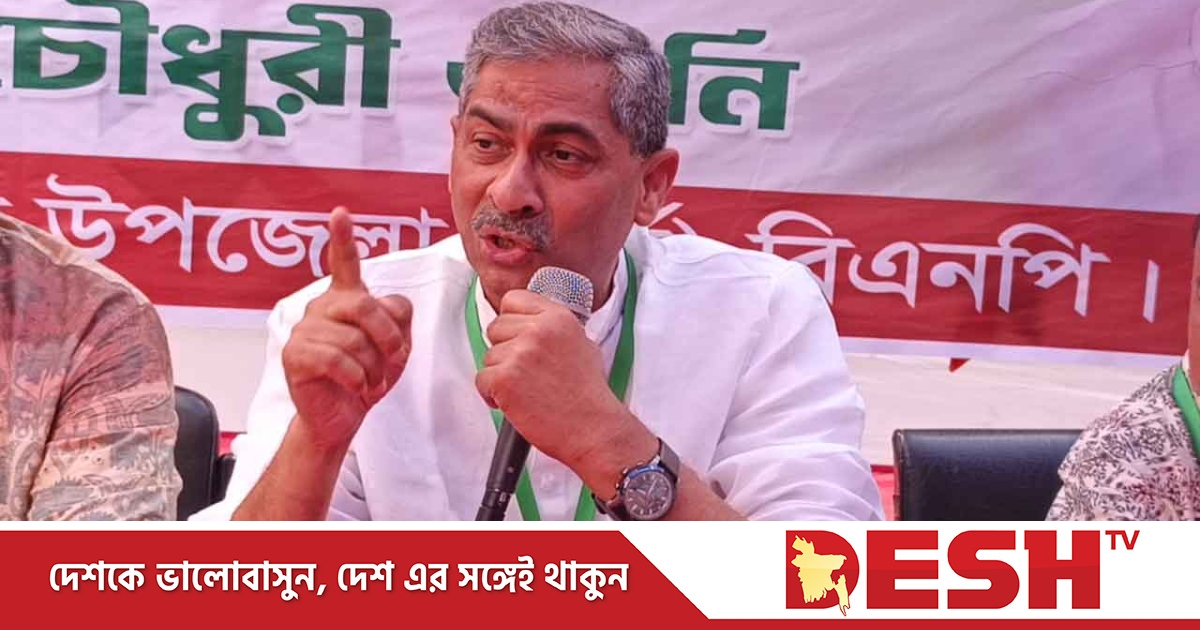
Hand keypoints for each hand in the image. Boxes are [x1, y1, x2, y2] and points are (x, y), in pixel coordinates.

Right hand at [281, 207, 412, 451]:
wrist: (341, 417)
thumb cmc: (366, 378)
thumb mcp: (395, 347)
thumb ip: (397, 318)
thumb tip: (387, 307)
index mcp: (345, 300)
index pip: (344, 264)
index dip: (343, 238)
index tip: (340, 213)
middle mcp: (321, 307)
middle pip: (365, 306)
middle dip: (389, 337)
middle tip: (396, 359)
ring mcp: (305, 329)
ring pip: (354, 339)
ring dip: (374, 367)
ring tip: (370, 380)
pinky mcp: (295, 355)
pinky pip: (338, 361)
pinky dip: (357, 379)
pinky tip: (356, 387)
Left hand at [474, 290, 652, 478]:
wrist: (593, 429)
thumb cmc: (588, 395)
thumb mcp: (582, 345)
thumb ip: (553, 328)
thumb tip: (531, 322)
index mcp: (557, 317)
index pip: (513, 300)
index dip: (512, 321)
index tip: (517, 337)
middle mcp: (538, 330)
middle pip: (496, 327)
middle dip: (505, 350)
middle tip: (526, 372)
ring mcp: (520, 353)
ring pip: (488, 356)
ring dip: (501, 375)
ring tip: (527, 390)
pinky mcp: (505, 378)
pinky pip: (482, 380)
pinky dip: (493, 395)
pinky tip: (516, 401)